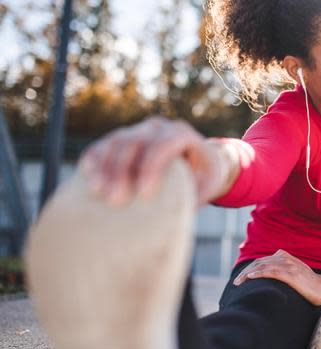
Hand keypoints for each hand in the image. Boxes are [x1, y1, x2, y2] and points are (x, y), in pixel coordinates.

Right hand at [79, 116, 232, 206]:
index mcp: (183, 135)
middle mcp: (160, 128)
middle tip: (115, 200)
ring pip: (117, 141)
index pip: (165, 144)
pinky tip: (87, 174)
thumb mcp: (205, 187)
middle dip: (123, 170)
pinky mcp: (124, 137)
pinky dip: (95, 157)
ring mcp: (140, 130)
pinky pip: (105, 143)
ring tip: (98, 192)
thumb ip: (192, 196)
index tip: (143, 194)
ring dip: (105, 166)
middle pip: (136, 142)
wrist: (199, 161)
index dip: (152, 167)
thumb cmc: (204, 178)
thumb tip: (172, 220)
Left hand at [233, 250, 320, 305]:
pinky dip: (258, 273)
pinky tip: (250, 277)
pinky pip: (271, 271)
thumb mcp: (295, 274)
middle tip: (236, 282)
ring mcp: (288, 265)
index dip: (250, 268)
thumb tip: (270, 278)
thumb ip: (284, 271)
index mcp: (285, 257)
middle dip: (246, 271)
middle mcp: (285, 258)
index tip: (242, 278)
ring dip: (248, 274)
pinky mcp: (291, 274)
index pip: (262, 260)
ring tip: (238, 282)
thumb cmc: (310, 285)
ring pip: (262, 266)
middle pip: (260, 262)